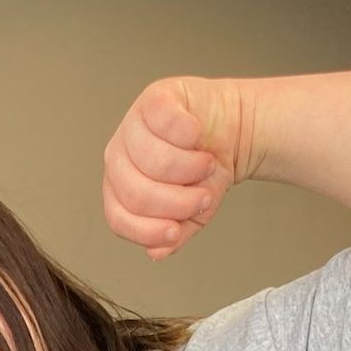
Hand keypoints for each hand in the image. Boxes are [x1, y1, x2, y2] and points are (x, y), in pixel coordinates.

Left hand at [102, 78, 251, 260]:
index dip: (149, 230)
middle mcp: (119, 158)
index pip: (119, 218)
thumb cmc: (206, 170)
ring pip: (154, 161)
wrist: (232, 131)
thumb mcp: (194, 212)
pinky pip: (166, 123)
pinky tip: (198, 135)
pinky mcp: (154, 98)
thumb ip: (175, 234)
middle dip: (179, 201)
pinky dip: (190, 133)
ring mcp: (132, 126)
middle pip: (138, 193)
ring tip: (207, 164)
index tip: (178, 230)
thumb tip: (157, 252)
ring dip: (190, 168)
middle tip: (204, 196)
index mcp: (120, 188)